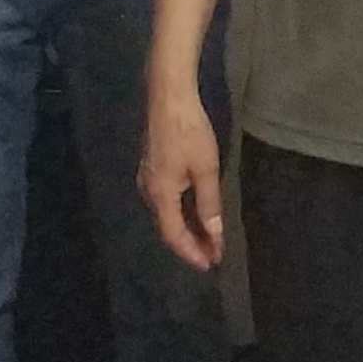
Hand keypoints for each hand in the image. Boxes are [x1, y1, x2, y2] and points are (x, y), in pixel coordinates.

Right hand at [142, 79, 225, 272]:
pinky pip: (165, 201)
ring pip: (166, 215)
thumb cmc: (189, 131)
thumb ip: (209, 204)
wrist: (168, 97)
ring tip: (208, 239)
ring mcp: (147, 179)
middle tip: (213, 255)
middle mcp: (148, 191)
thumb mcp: (205, 169)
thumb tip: (215, 234)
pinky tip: (194, 213)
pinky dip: (181, 213)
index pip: (174, 236)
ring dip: (186, 229)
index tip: (211, 264)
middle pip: (168, 227)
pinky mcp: (151, 168)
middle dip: (191, 243)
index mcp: (160, 195)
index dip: (192, 252)